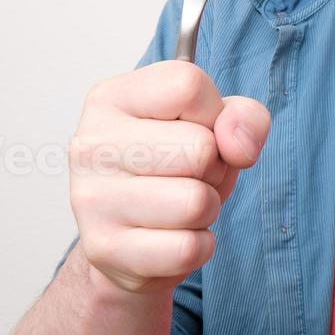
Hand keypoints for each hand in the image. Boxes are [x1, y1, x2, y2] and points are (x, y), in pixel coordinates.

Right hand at [68, 60, 270, 294]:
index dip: (213, 114)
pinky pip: (187, 249)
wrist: (131, 237)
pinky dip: (197, 246)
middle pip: (200, 148)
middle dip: (214, 167)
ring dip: (206, 208)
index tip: (196, 128)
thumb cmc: (173, 169)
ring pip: (196, 202)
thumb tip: (239, 145)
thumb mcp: (214, 125)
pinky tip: (171, 235)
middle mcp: (91, 145)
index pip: (188, 86)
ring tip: (180, 204)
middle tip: (188, 174)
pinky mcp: (104, 249)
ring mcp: (91, 199)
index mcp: (112, 98)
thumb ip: (243, 117)